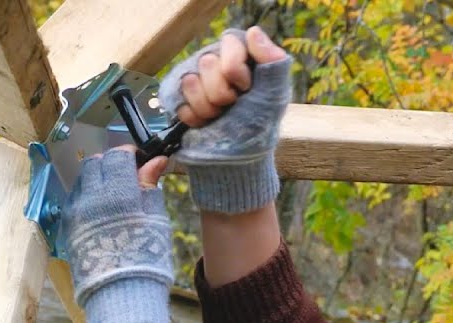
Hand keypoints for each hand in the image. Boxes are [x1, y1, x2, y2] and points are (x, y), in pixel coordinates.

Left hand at [63, 149, 173, 322]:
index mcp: (117, 193)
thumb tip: (156, 160)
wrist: (122, 296)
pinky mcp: (67, 228)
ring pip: (82, 181)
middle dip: (110, 166)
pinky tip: (101, 213)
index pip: (117, 157)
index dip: (130, 157)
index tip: (140, 163)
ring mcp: (74, 213)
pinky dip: (87, 199)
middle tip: (127, 178)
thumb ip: (150, 186)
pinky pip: (74, 201)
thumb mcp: (155, 219)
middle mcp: (90, 198)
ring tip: (114, 197)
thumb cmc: (146, 258)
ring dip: (97, 181)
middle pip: (94, 164)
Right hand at [158, 26, 291, 213]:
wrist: (234, 161)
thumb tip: (254, 32)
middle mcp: (217, 62)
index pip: (230, 44)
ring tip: (219, 116)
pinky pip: (178, 98)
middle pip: (208, 62)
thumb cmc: (257, 128)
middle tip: (232, 107)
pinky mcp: (179, 96)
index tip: (245, 89)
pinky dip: (193, 117)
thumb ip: (272, 61)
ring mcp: (196, 78)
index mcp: (242, 56)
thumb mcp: (273, 95)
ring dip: (208, 107)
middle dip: (222, 93)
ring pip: (190, 80)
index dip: (235, 69)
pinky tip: (205, 123)